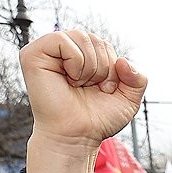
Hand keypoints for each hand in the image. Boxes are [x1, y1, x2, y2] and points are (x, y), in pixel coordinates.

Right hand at [20, 29, 145, 150]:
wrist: (78, 136)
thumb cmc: (97, 119)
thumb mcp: (129, 99)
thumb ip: (139, 79)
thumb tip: (123, 61)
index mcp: (82, 56)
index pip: (104, 43)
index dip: (112, 67)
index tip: (104, 89)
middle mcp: (64, 51)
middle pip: (94, 38)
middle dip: (103, 67)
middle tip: (91, 88)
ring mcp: (47, 51)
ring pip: (81, 36)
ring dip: (90, 66)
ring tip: (79, 85)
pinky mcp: (32, 54)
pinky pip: (62, 40)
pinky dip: (75, 62)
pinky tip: (69, 79)